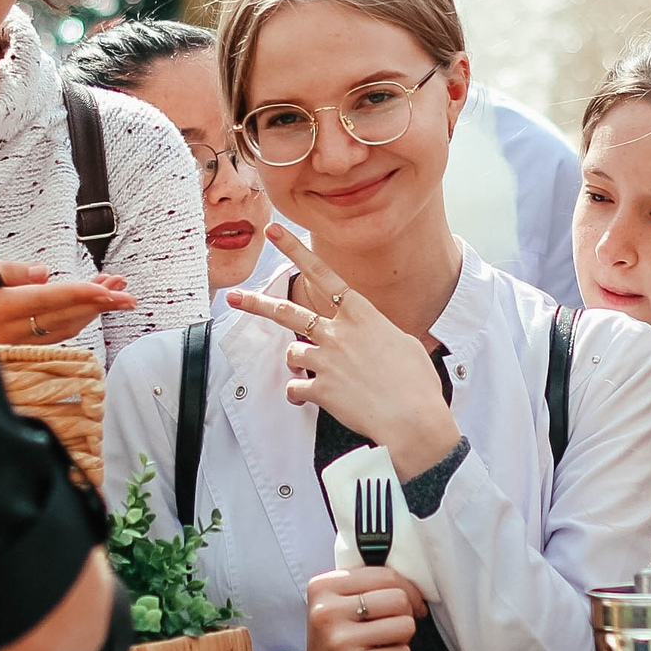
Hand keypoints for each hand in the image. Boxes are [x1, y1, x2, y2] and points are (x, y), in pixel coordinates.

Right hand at [0, 254, 135, 344]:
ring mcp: (7, 346)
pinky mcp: (7, 351)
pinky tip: (85, 313)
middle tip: (126, 292)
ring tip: (113, 294)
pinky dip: (71, 324)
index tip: (111, 290)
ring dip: (89, 313)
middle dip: (97, 304)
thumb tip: (43, 273)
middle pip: (63, 318)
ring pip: (59, 330)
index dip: (83, 293)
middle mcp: (6, 332)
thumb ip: (4, 271)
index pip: (49, 299)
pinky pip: (47, 339)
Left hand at [225, 224, 460, 475]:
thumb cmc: (416, 383)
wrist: (413, 418)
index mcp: (361, 314)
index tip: (274, 232)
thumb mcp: (403, 343)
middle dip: (256, 303)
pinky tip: (311, 399)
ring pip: (292, 353)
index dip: (295, 250)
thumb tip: (370, 337)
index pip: (322, 273)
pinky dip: (299, 394)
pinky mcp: (319, 388)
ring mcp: (326, 359)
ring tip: (315, 374)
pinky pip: (295, 387)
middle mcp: (338, 332)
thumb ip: (377, 334)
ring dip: (299, 363)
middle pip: (287, 311)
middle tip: (234, 297)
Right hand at [289, 565, 427, 650]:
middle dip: (405, 612)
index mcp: (323, 587)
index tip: (410, 600)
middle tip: (394, 623)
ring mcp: (340, 640)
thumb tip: (414, 583)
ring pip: (405, 624)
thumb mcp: (337, 602)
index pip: (384, 575)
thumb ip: (367, 584)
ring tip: (385, 641)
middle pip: (398, 598)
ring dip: (403, 635)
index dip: (406, 587)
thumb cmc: (335, 638)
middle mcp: (328, 611)